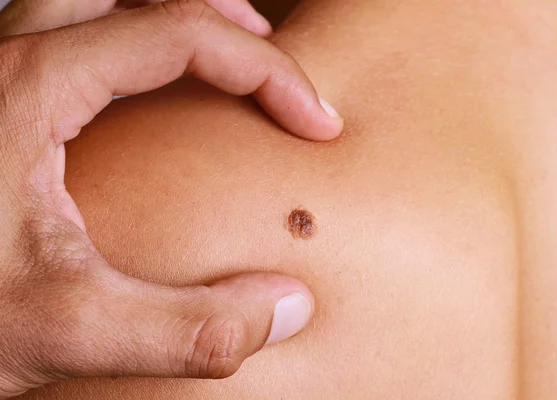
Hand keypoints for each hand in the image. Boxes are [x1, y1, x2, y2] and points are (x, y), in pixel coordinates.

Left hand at [0, 0, 342, 396]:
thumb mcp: (66, 330)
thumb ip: (187, 328)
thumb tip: (288, 308)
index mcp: (31, 88)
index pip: (181, 33)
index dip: (269, 71)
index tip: (316, 122)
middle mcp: (8, 61)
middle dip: (224, 19)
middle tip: (272, 66)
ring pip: (97, 3)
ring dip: (173, 20)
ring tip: (224, 61)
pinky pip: (69, 41)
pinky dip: (129, 48)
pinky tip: (145, 101)